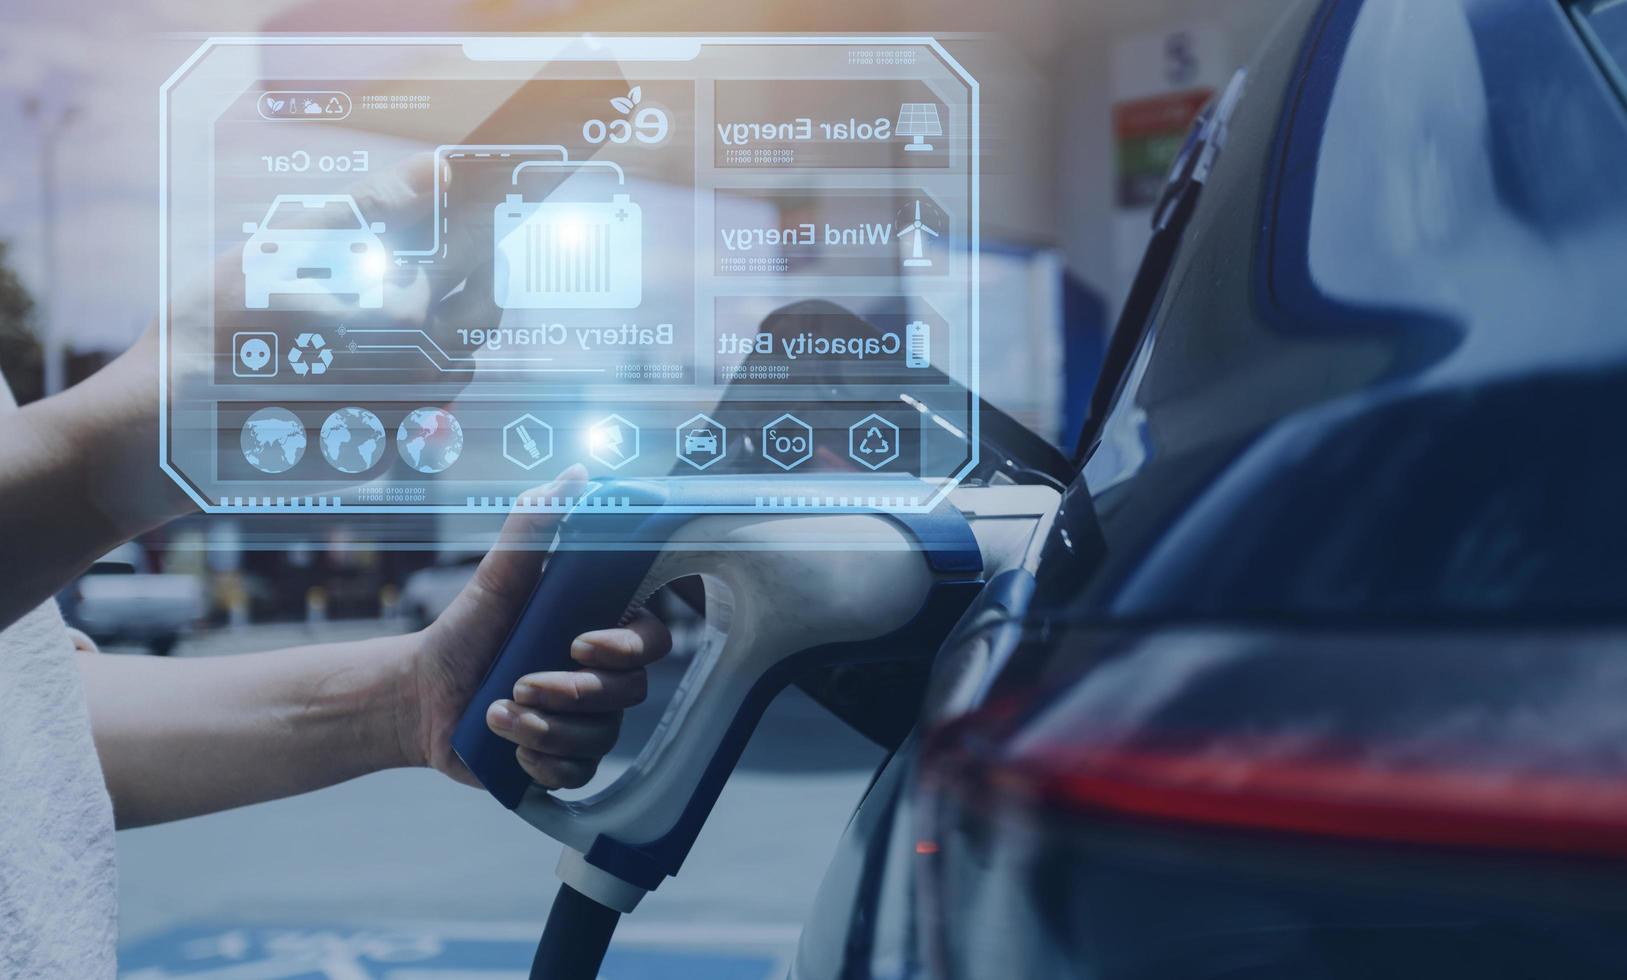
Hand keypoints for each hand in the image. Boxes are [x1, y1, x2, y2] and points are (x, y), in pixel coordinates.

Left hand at [401, 466, 672, 788]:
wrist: (418, 698)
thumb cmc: (464, 633)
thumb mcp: (497, 578)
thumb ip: (535, 529)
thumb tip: (576, 474)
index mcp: (599, 632)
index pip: (651, 642)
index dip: (626, 647)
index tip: (579, 644)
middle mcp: (603, 680)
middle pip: (630, 694)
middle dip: (573, 693)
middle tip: (521, 683)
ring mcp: (588, 725)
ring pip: (601, 738)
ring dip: (546, 728)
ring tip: (496, 714)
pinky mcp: (564, 763)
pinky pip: (579, 775)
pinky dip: (542, 763)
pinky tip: (508, 746)